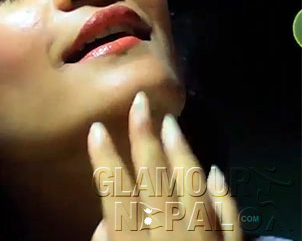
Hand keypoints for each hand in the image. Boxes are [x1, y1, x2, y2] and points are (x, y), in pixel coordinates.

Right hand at [88, 92, 240, 240]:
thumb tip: (107, 219)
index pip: (117, 192)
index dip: (105, 159)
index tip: (97, 128)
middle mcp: (172, 234)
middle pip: (157, 180)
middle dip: (145, 138)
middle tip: (140, 102)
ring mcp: (207, 240)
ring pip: (195, 189)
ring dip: (182, 153)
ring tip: (171, 123)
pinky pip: (230, 217)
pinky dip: (222, 193)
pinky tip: (215, 172)